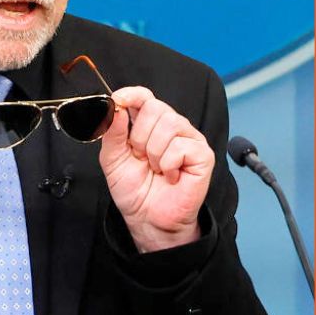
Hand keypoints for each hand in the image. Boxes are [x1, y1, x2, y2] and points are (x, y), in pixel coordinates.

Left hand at [100, 87, 212, 252]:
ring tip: (157, 169)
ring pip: (169, 124)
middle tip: (142, 158)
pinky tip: (171, 175)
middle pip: (155, 108)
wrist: (148, 220)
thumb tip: (115, 107)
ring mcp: (189, 139)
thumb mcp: (113, 160)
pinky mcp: (203, 154)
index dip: (132, 94)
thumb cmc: (135, 191)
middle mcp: (172, 127)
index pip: (145, 96)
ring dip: (154, 153)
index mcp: (150, 125)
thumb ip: (112, 132)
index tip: (118, 101)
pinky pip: (180, 146)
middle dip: (139, 137)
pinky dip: (168, 164)